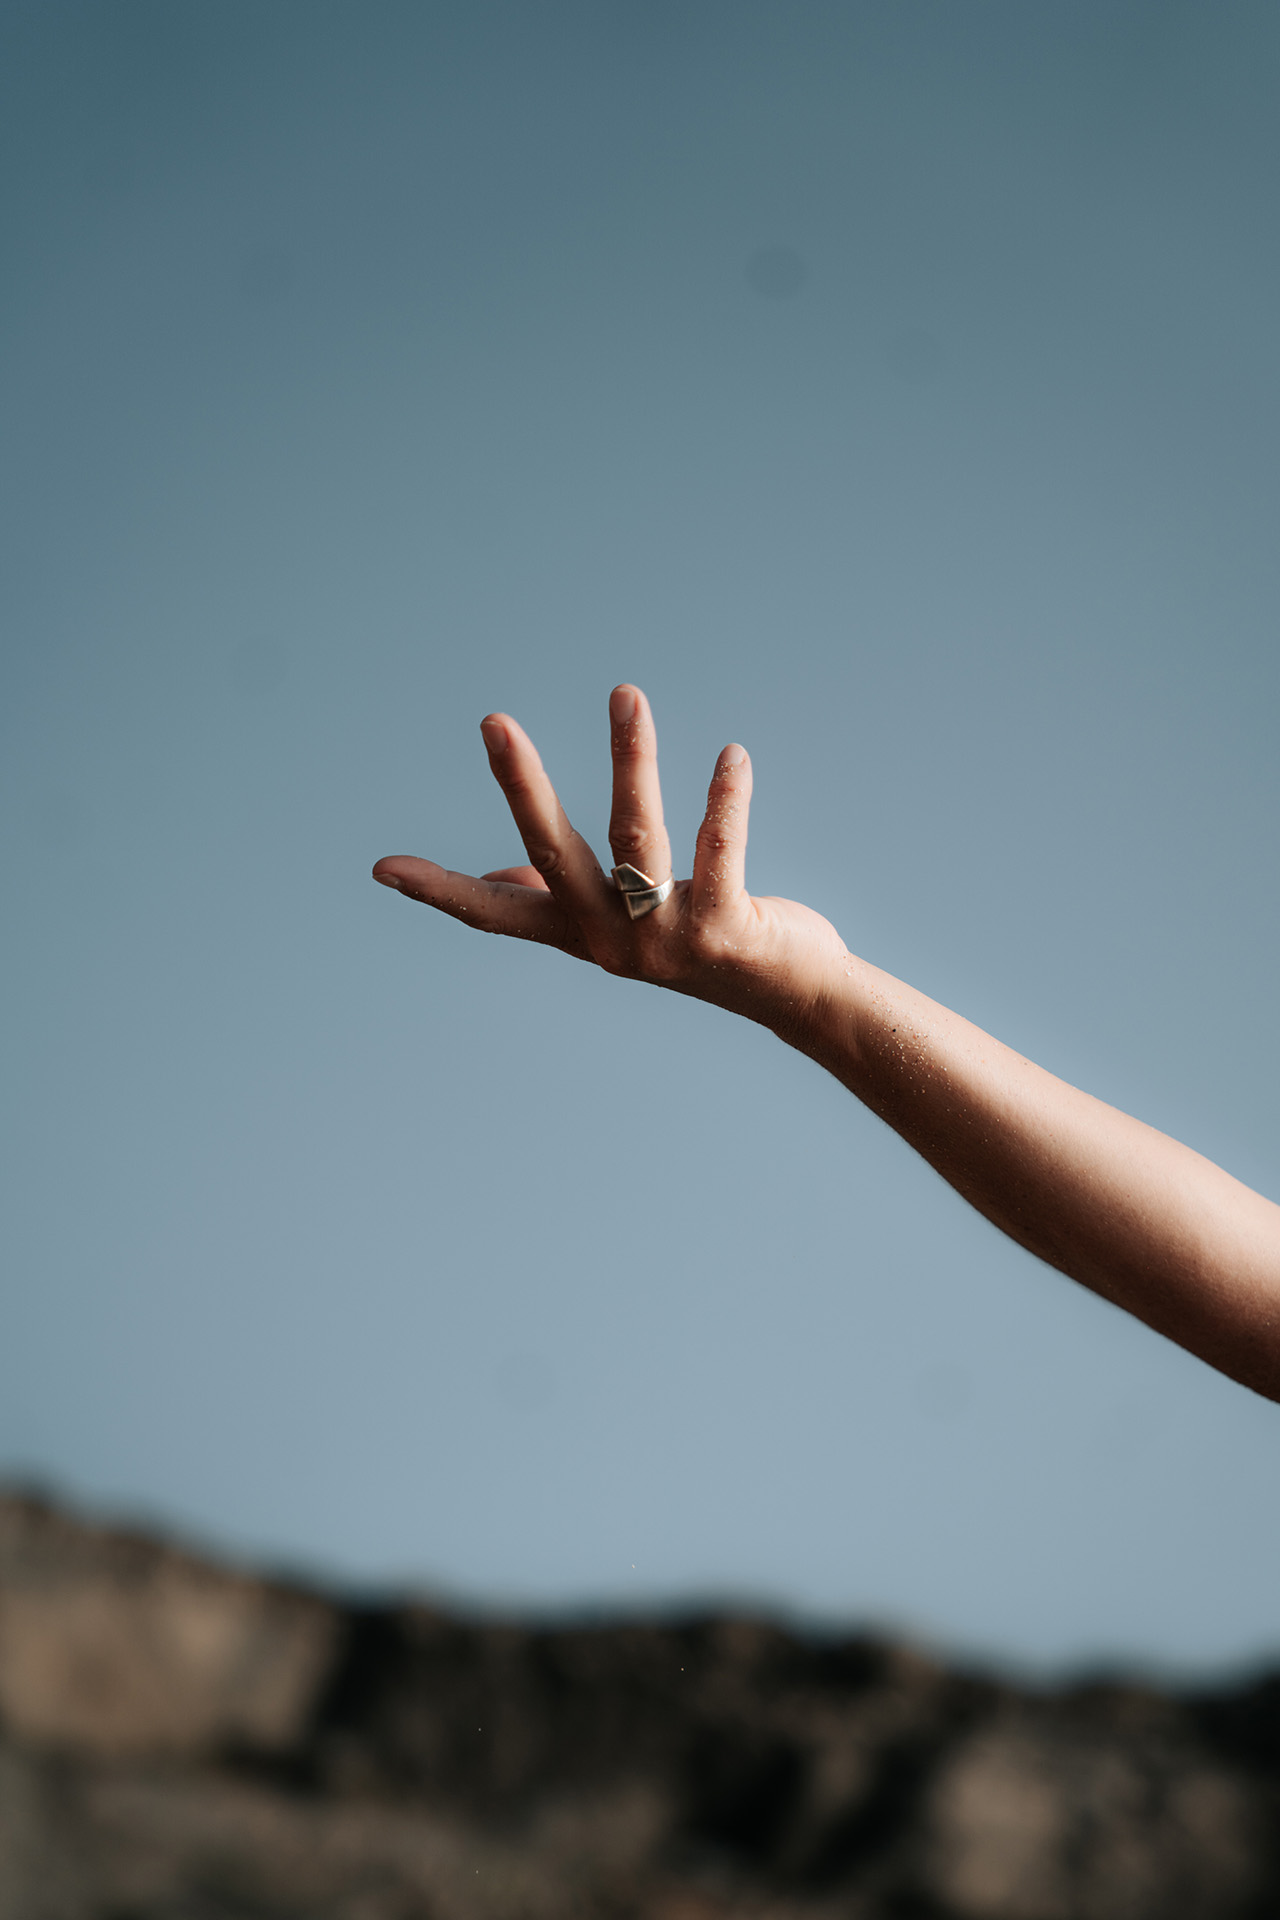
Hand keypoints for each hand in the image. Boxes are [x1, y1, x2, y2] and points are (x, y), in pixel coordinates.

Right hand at [372, 684, 846, 1032]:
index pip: (496, 913)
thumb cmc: (707, 944)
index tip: (382, 867)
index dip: (440, 890)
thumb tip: (502, 877)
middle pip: (555, 852)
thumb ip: (564, 901)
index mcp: (583, 933)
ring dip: (631, 760)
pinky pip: (721, 853)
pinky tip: (730, 756)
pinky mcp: (724, 930)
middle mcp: (613, 940)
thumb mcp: (626, 928)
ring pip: (638, 837)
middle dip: (522, 786)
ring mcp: (666, 939)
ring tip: (625, 694)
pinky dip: (725, 801)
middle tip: (493, 721)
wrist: (795, 998)